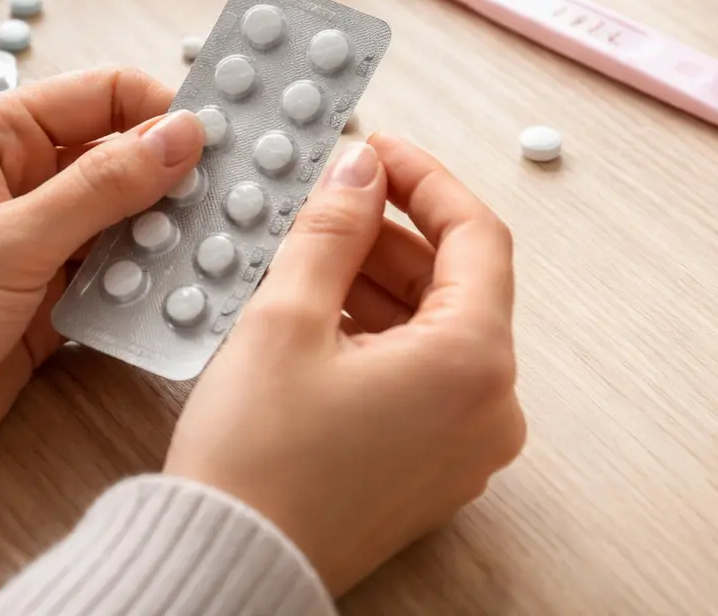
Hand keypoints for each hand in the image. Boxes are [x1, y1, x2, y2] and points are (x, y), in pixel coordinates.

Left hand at [0, 68, 204, 491]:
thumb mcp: (8, 241)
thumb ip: (103, 187)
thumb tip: (184, 133)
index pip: (102, 96)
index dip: (161, 112)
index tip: (217, 145)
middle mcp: (23, 177)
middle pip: (122, 156)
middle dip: (173, 178)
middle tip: (231, 202)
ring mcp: (41, 236)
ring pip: (127, 215)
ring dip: (165, 233)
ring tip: (212, 251)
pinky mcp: (55, 290)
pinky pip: (118, 268)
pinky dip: (147, 278)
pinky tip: (180, 290)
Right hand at [165, 133, 524, 595]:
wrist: (228, 566)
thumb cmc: (256, 461)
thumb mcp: (287, 316)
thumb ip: (334, 228)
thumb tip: (361, 170)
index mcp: (472, 365)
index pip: (476, 234)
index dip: (426, 179)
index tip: (380, 151)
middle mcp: (489, 408)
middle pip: (456, 280)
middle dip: (391, 230)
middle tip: (330, 198)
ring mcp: (464, 441)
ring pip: (434, 324)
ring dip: (379, 276)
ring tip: (311, 249)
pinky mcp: (431, 460)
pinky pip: (420, 369)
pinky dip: (377, 327)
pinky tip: (319, 305)